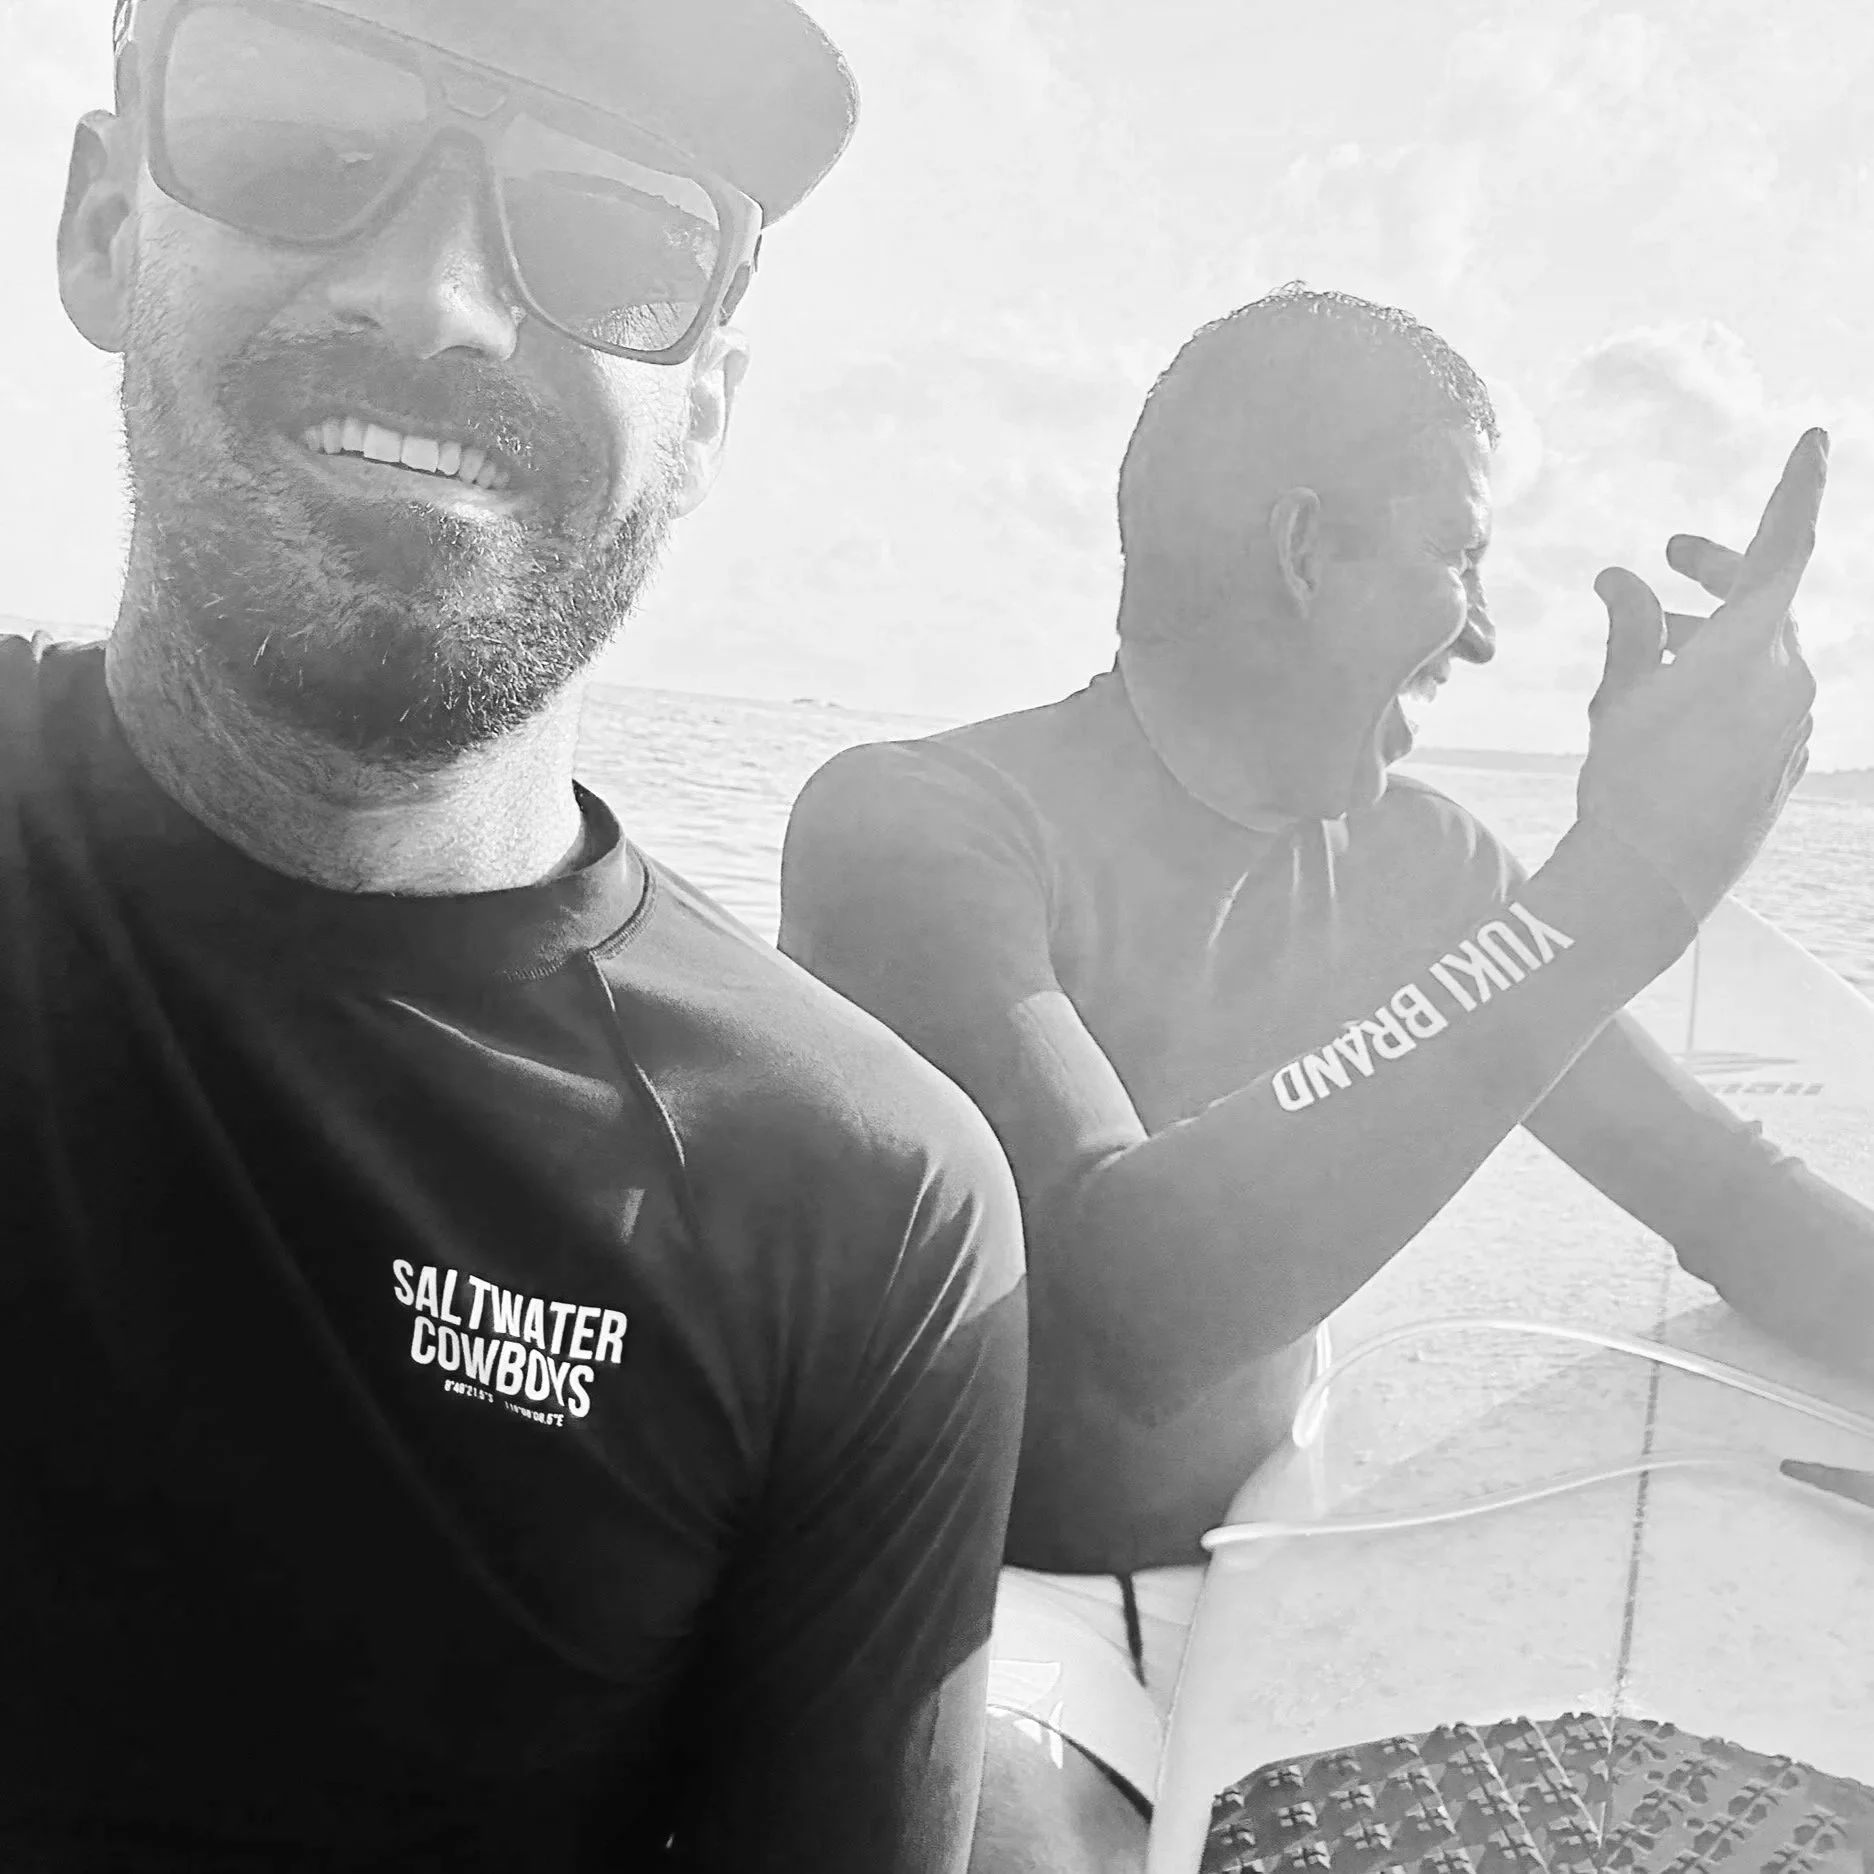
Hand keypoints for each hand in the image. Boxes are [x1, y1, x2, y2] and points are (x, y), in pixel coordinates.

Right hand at [1575, 428, 1825, 923]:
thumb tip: (1622, 578)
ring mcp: (1797, 722)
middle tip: (1672, 555)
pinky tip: (1671, 713)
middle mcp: (1789, 677)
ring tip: (1644, 658)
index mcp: (1750, 647)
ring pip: (1761, 651)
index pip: (1785, 544)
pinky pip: (1764, 698)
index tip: (1814, 439)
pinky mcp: (1789, 759)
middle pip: (1765, 597)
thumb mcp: (1620, 694)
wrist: (1652, 883)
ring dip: (1709, 636)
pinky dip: (1723, 683)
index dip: (1798, 486)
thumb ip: (1631, 626)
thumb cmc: (1628, 783)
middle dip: (1716, 571)